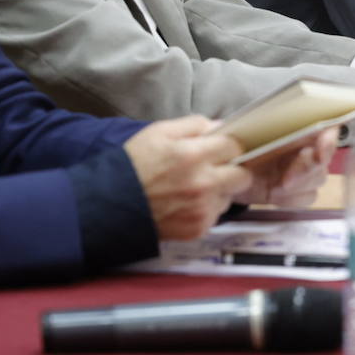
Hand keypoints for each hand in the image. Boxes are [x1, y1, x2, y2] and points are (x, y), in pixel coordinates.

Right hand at [123, 115, 250, 240]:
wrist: (112, 203)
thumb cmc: (134, 164)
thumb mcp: (159, 131)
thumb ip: (193, 125)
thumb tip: (219, 126)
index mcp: (194, 155)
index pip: (235, 147)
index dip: (229, 145)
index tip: (222, 147)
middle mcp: (203, 184)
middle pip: (242, 175)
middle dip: (232, 169)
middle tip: (216, 168)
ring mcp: (202, 209)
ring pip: (230, 196)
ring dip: (219, 190)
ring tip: (193, 187)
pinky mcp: (198, 228)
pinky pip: (215, 214)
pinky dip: (206, 208)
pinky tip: (186, 203)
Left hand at [235, 127, 337, 207]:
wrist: (226, 172)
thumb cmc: (234, 146)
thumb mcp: (233, 134)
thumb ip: (237, 128)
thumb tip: (224, 126)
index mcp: (295, 128)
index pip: (325, 128)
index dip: (328, 137)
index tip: (321, 145)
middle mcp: (304, 148)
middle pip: (323, 160)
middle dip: (307, 170)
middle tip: (286, 179)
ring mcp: (302, 171)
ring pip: (318, 180)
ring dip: (299, 185)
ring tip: (277, 186)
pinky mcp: (295, 191)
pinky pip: (307, 198)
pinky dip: (292, 199)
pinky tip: (275, 194)